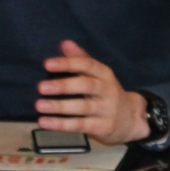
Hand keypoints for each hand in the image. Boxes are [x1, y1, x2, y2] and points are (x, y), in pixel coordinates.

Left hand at [34, 40, 149, 144]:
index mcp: (105, 74)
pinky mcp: (103, 127)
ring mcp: (107, 110)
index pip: (88, 65)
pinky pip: (81, 125)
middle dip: (63, 86)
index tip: (47, 64)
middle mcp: (108, 90)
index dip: (68, 64)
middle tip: (41, 87)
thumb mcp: (98, 76)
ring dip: (60, 106)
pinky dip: (62, 124)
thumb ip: (81, 59)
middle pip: (87, 85)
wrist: (130, 119)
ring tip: (39, 105)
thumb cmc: (106, 93)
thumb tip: (65, 43)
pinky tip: (44, 122)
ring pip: (83, 107)